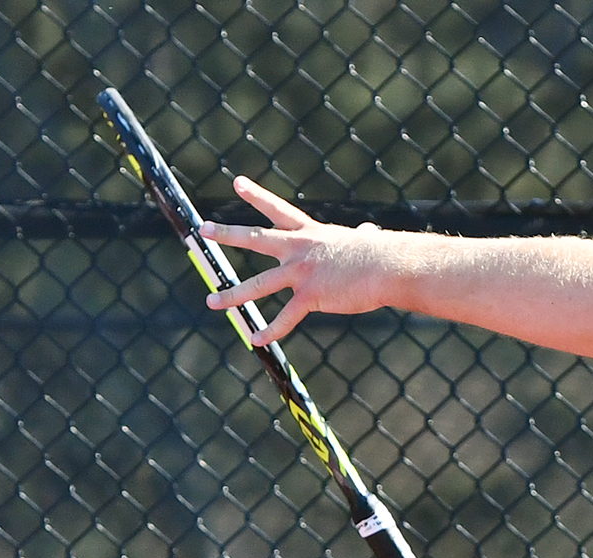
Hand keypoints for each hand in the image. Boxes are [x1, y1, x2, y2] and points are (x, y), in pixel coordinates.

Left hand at [200, 175, 397, 344]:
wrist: (388, 267)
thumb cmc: (382, 255)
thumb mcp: (364, 240)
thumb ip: (360, 235)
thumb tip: (371, 231)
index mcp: (311, 233)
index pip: (278, 209)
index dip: (257, 195)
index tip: (237, 182)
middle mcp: (300, 249)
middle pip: (255, 239)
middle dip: (227, 234)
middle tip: (204, 228)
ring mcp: (302, 272)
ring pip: (258, 284)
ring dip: (232, 295)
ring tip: (211, 301)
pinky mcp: (310, 296)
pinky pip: (285, 317)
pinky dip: (271, 330)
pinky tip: (256, 339)